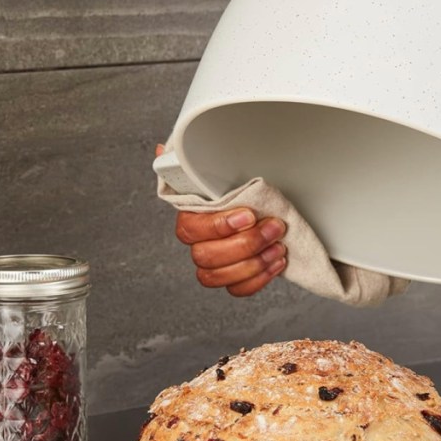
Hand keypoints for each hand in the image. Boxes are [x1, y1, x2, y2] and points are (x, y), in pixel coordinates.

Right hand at [157, 145, 286, 296]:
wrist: (263, 210)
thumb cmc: (239, 192)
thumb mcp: (221, 174)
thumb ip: (193, 165)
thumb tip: (162, 151)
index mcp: (190, 218)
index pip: (192, 229)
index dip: (220, 227)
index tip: (248, 216)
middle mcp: (198, 244)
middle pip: (206, 257)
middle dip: (245, 245)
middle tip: (273, 228)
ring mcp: (213, 265)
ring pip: (218, 277)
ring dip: (253, 264)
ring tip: (278, 246)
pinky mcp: (232, 279)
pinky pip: (237, 290)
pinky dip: (259, 280)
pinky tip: (276, 262)